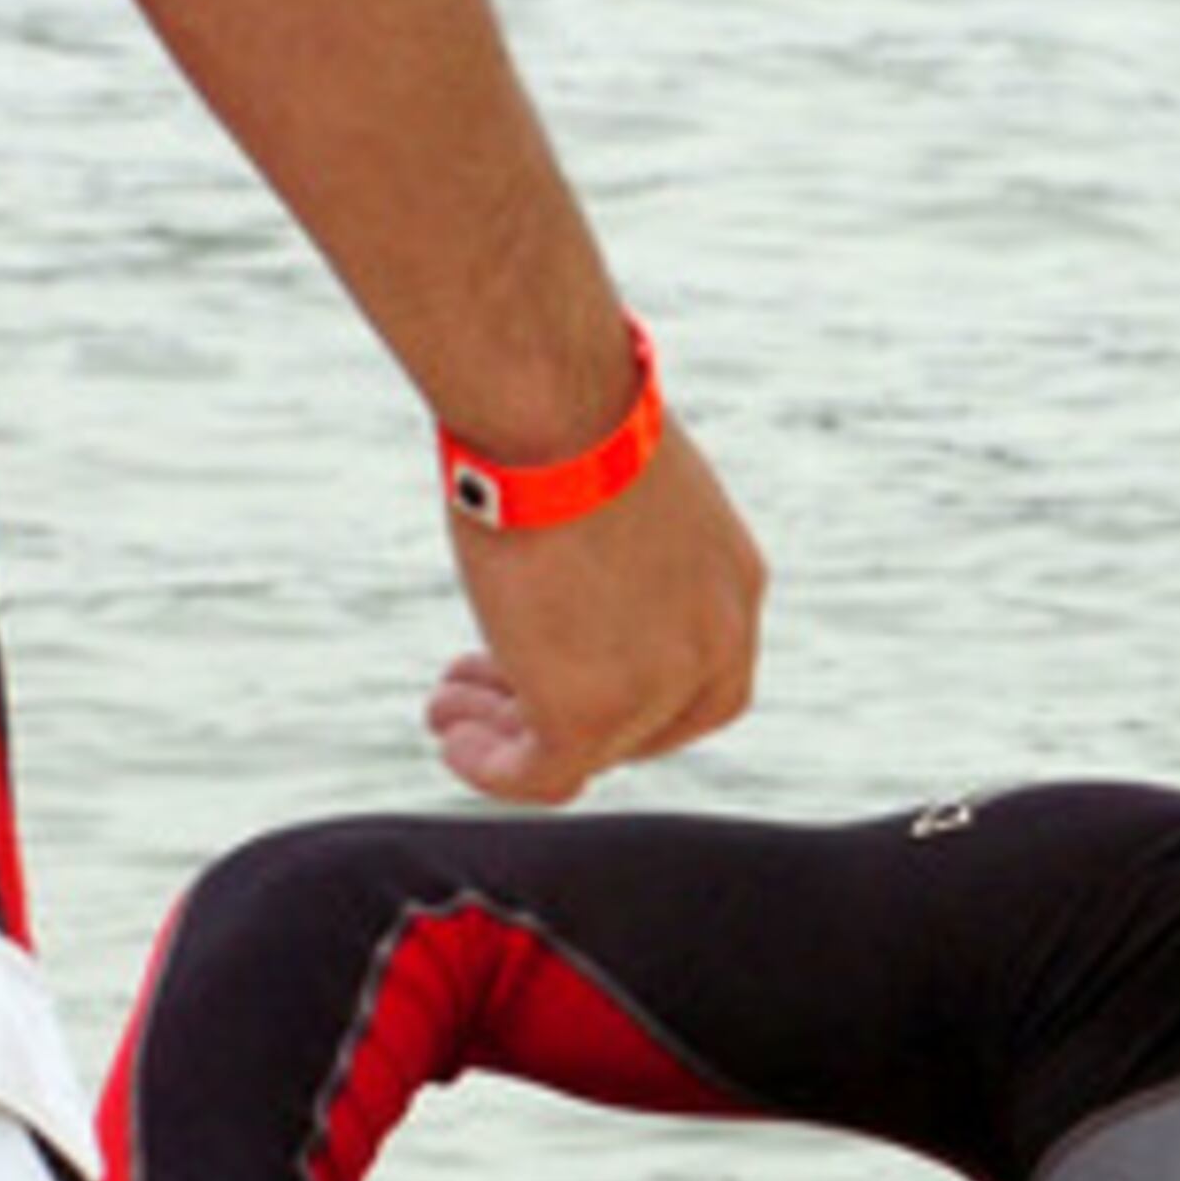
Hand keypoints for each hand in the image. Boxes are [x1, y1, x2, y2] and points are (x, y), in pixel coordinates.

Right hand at [429, 426, 764, 801]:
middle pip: (643, 722)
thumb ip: (622, 545)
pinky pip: (544, 773)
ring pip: (587, 749)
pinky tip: (453, 741)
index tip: (557, 667)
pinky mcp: (593, 712)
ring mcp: (659, 683)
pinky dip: (494, 768)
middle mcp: (714, 643)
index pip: (697, 681)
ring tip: (446, 710)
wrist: (552, 406)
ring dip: (507, 736)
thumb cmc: (568, 411)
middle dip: (557, 708)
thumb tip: (577, 556)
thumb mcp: (623, 485)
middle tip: (480, 685)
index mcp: (733, 586)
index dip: (629, 694)